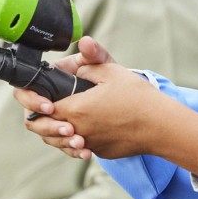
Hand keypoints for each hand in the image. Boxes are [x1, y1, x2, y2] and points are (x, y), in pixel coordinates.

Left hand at [18, 38, 197, 164]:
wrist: (161, 126)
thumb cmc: (138, 98)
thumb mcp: (113, 71)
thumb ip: (91, 60)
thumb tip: (81, 46)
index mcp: (75, 108)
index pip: (40, 107)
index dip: (36, 100)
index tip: (44, 94)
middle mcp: (77, 130)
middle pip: (43, 129)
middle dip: (40, 118)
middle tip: (48, 106)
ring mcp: (88, 143)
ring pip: (58, 142)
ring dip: (56, 132)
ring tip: (64, 120)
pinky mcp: (99, 152)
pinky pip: (78, 148)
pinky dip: (75, 141)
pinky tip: (82, 132)